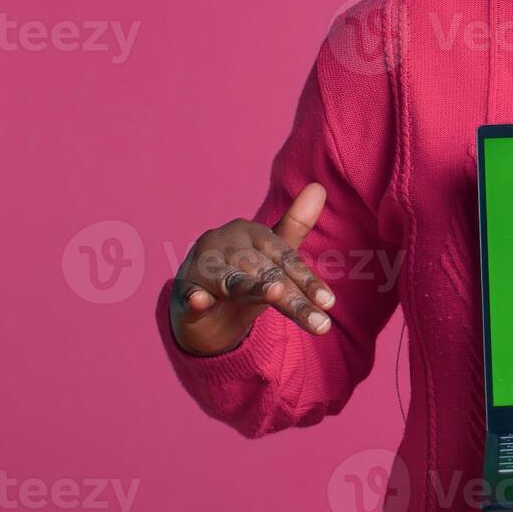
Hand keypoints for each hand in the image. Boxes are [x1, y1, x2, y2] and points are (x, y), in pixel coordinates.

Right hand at [168, 183, 335, 355]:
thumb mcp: (271, 259)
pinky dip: (194, 298)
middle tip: (320, 324)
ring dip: (252, 288)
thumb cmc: (242, 276)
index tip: (329, 303)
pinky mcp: (182, 291)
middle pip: (266, 273)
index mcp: (250, 233)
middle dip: (294, 299)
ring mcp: (201, 266)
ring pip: (233, 281)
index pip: (285, 259)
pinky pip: (188, 294)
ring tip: (275, 293)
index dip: (308, 281)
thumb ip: (295, 227)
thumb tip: (319, 187)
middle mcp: (225, 244)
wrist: (196, 306)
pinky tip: (199, 301)